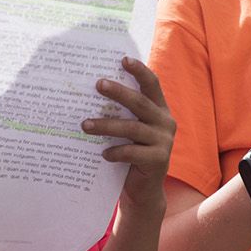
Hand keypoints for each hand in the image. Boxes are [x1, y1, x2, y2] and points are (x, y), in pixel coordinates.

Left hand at [82, 57, 174, 210]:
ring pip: (133, 128)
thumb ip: (121, 113)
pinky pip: (134, 152)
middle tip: (98, 84)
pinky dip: (116, 151)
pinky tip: (103, 153)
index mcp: (159, 110)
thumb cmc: (130, 154)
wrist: (143, 190)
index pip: (152, 84)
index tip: (123, 59)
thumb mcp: (129, 131)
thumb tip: (89, 92)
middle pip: (140, 102)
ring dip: (107, 125)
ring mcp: (165, 142)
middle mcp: (165, 122)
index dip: (139, 70)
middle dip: (119, 92)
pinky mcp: (159, 160)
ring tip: (85, 125)